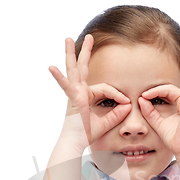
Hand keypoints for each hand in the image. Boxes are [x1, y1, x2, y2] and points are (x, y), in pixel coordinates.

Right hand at [48, 35, 131, 149]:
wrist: (76, 143)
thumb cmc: (87, 133)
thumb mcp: (107, 122)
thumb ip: (117, 113)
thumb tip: (128, 105)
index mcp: (86, 95)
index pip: (107, 88)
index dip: (118, 95)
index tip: (127, 103)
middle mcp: (79, 91)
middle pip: (82, 67)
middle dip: (86, 51)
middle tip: (89, 37)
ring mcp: (74, 93)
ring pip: (73, 69)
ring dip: (71, 54)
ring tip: (67, 39)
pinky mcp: (72, 98)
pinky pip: (66, 86)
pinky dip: (59, 77)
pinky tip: (51, 68)